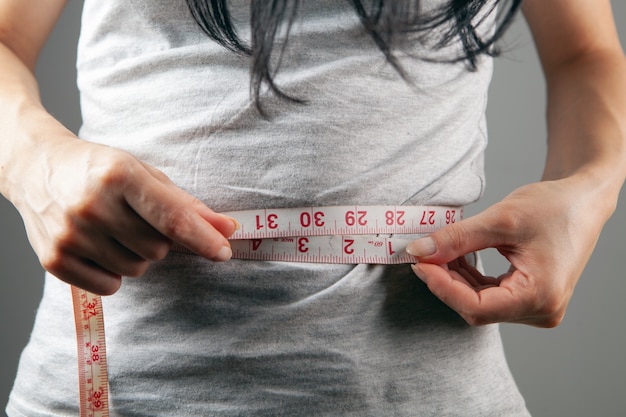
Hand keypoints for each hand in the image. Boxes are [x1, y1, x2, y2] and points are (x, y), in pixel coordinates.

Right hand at [11, 137, 237, 294]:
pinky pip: (111, 286)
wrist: (36, 168)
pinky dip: (113, 272)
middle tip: (136, 218)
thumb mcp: (144, 174)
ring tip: (114, 229)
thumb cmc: (99, 169)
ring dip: (136, 255)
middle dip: (159, 239)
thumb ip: (186, 204)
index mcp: (119, 176)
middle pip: (158, 249)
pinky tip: (98, 246)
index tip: (225, 251)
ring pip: (137, 269)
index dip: (203, 238)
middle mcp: (92, 206)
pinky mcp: (54, 260)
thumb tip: (227, 229)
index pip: (172, 218)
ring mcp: (70, 235)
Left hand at [406, 177, 611, 326]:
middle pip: (476, 308)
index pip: (476, 307)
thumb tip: (419, 251)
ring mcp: (537, 307)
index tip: (419, 263)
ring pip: (480, 303)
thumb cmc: (554, 207)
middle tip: (423, 255)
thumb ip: (457, 239)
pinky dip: (469, 278)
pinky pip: (490, 295)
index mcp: (540, 297)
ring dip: (455, 279)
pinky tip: (455, 257)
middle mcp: (541, 310)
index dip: (442, 287)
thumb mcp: (500, 220)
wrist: (583, 200)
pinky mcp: (530, 298)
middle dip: (445, 281)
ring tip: (437, 252)